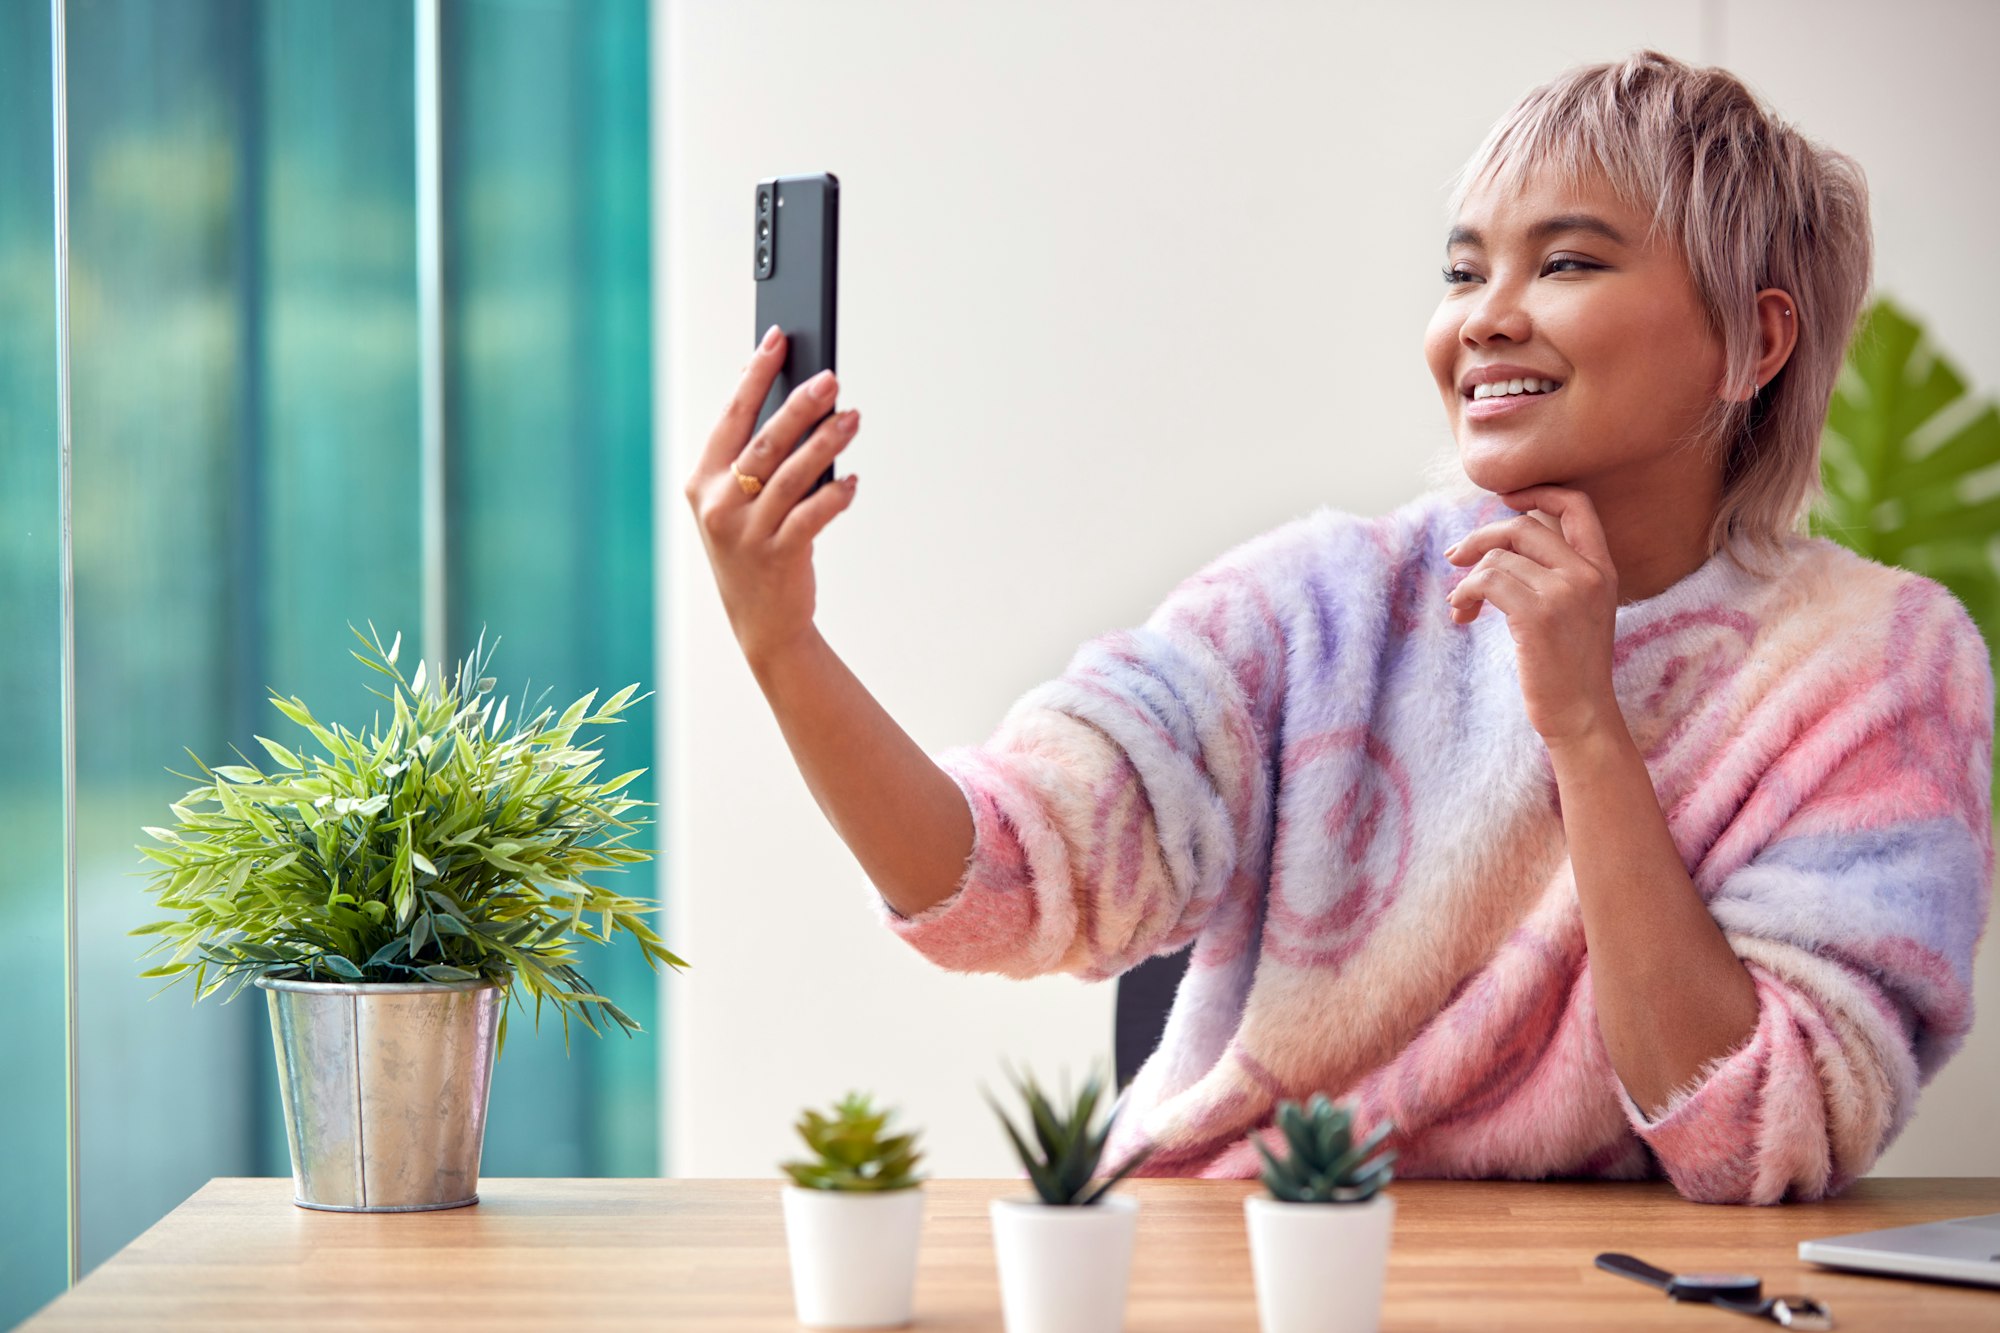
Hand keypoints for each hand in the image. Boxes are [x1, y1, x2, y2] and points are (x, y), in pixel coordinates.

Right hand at [685, 327, 861, 667]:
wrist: (761, 622)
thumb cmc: (753, 549)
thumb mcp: (735, 502)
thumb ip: (751, 456)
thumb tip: (785, 396)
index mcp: (702, 480)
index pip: (731, 416)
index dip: (754, 374)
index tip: (777, 338)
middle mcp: (719, 504)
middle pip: (765, 441)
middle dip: (800, 405)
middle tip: (831, 378)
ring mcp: (746, 532)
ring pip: (792, 475)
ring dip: (827, 442)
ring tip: (852, 418)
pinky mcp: (777, 556)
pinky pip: (811, 517)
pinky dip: (834, 496)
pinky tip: (851, 482)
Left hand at [1444, 486, 1621, 744]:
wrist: (1581, 715)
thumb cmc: (1569, 666)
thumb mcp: (1578, 609)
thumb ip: (1556, 571)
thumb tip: (1505, 538)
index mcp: (1603, 568)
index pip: (1576, 504)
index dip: (1537, 491)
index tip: (1504, 498)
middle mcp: (1588, 574)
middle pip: (1523, 524)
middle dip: (1480, 536)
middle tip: (1454, 557)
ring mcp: (1565, 592)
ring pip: (1497, 557)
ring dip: (1467, 579)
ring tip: (1462, 605)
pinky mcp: (1537, 615)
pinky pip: (1485, 581)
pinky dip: (1464, 595)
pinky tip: (1463, 616)